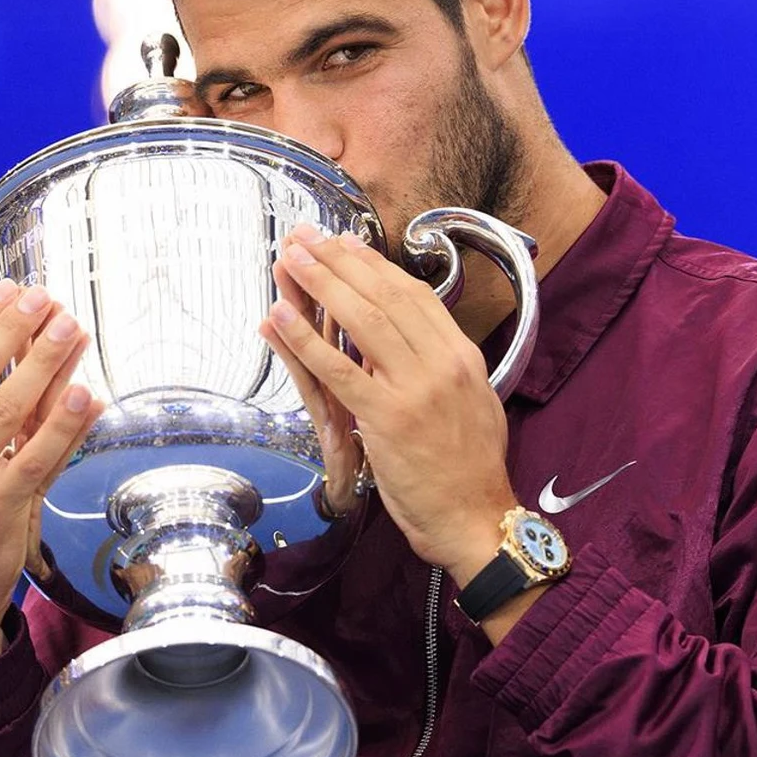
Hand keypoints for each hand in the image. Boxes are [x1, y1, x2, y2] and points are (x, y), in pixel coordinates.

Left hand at [257, 227, 511, 582]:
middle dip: (340, 261)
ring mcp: (415, 388)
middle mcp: (442, 363)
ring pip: (361, 320)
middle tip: (306, 236)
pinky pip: (338, 369)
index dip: (374, 265)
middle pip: (383, 296)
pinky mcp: (387, 418)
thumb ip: (443, 368)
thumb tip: (415, 343)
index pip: (414, 295)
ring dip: (320, 283)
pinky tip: (281, 315)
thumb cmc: (470, 471)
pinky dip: (305, 338)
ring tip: (290, 258)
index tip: (345, 243)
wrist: (476, 519)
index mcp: (462, 356)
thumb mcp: (473, 403)